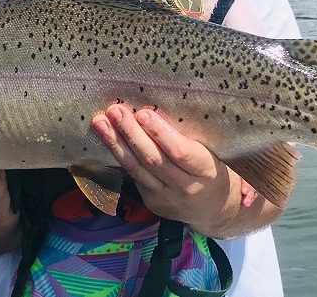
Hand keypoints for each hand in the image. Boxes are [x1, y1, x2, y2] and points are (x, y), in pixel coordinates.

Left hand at [91, 104, 254, 233]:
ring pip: (137, 169)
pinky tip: (107, 137)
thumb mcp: (214, 153)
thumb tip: (161, 107)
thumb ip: (192, 138)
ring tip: (100, 122)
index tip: (144, 113)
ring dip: (116, 144)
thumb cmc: (216, 170)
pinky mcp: (150, 202)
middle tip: (116, 111)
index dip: (161, 133)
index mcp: (206, 171)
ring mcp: (165, 198)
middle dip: (131, 134)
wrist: (216, 210)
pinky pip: (133, 176)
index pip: (180, 152)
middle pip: (153, 160)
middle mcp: (184, 187)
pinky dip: (119, 155)